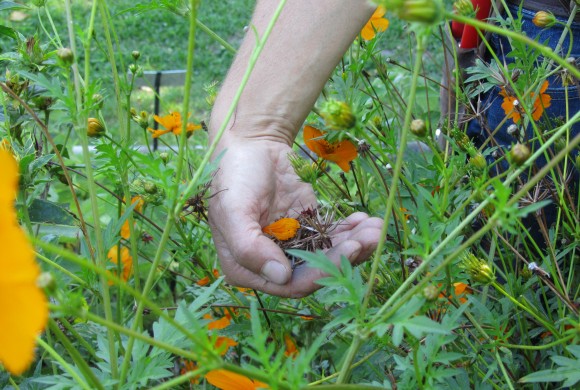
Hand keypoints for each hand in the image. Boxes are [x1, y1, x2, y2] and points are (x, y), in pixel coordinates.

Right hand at [208, 136, 382, 297]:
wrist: (251, 142)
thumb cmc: (235, 176)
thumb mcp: (233, 211)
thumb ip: (249, 248)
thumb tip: (281, 277)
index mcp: (246, 267)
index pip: (289, 285)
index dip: (320, 274)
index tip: (348, 251)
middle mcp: (271, 261)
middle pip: (315, 270)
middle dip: (345, 256)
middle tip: (370, 238)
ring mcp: (292, 242)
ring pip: (328, 253)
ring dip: (354, 244)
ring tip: (376, 229)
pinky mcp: (308, 224)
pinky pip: (332, 234)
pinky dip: (351, 230)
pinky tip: (366, 220)